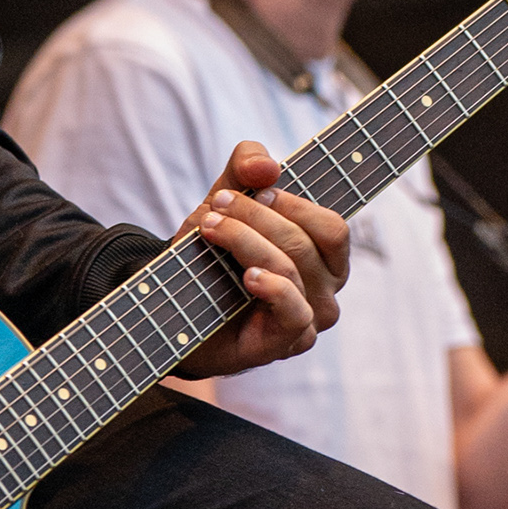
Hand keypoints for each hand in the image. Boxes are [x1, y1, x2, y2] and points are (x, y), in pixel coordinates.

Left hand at [173, 141, 348, 380]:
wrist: (175, 307)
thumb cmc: (213, 252)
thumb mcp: (226, 198)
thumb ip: (246, 166)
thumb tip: (267, 167)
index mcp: (325, 255)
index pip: (332, 228)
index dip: (294, 203)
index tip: (256, 188)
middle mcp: (325, 288)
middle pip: (303, 242)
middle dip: (255, 215)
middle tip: (216, 205)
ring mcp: (309, 318)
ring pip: (290, 269)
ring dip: (245, 241)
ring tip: (210, 229)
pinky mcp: (287, 342)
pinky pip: (293, 311)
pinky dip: (272, 288)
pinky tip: (248, 276)